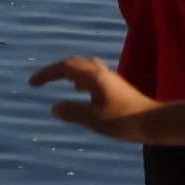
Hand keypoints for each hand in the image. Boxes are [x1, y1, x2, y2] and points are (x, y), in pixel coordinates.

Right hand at [32, 55, 159, 134]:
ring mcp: (110, 79)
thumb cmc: (123, 119)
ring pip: (86, 68)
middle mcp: (101, 72)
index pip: (65, 67)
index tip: (32, 83)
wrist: (152, 121)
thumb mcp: (94, 119)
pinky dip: (81, 80)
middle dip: (57, 70)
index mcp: (94, 76)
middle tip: (42, 80)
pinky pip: (93, 76)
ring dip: (70, 72)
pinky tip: (82, 92)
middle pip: (75, 63)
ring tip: (60, 82)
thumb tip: (54, 107)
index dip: (47, 73)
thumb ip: (73, 112)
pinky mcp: (116, 87)